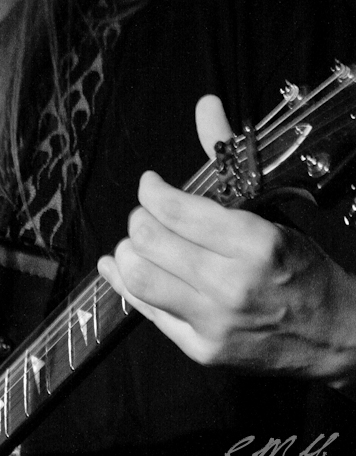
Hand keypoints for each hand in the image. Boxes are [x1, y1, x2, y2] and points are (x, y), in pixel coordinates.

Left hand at [98, 96, 355, 377]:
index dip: (152, 190)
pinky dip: (124, 282)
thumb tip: (205, 104)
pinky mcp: (202, 350)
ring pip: (138, 276)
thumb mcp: (273, 211)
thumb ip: (230, 160)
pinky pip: (145, 311)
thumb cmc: (302, 267)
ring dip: (129, 250)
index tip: (152, 184)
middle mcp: (231, 284)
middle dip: (139, 217)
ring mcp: (214, 322)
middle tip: (148, 213)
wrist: (338, 338)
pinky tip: (122, 266)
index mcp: (255, 243)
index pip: (175, 209)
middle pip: (147, 240)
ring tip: (141, 240)